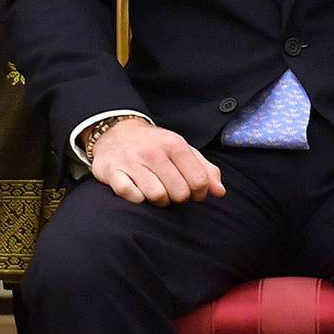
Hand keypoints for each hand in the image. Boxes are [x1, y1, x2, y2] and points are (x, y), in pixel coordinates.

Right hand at [88, 119, 224, 205]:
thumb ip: (205, 169)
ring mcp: (132, 162)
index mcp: (174, 144)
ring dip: (159, 200)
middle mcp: (153, 152)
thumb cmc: (155, 146)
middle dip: (179, 198)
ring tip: (157, 191)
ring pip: (157, 196)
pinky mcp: (113, 172)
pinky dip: (137, 198)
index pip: (199, 181)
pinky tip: (138, 190)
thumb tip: (220, 192)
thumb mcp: (182, 149)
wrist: (116, 132)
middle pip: (179, 193)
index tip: (193, 192)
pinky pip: (131, 196)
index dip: (200, 193)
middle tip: (173, 191)